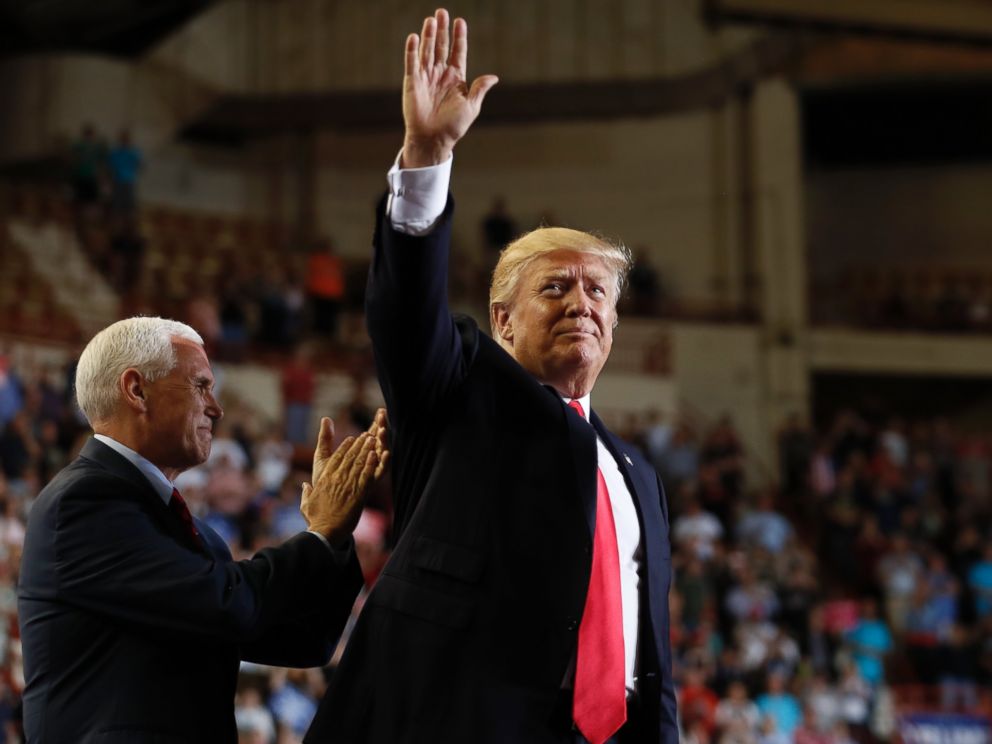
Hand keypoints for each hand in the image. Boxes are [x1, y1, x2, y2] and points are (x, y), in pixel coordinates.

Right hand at [301, 409, 388, 547]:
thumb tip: (304, 485)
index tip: (351, 439)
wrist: (325, 532)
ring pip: (358, 463)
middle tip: (366, 435)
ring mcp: (347, 485)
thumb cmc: (315, 520)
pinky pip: (366, 475)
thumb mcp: (306, 505)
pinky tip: (376, 455)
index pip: (335, 458)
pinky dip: (371, 464)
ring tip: (373, 439)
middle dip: (358, 444)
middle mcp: (336, 479)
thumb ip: (306, 493)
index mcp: (324, 480)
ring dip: (366, 449)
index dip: (344, 447)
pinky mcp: (358, 494)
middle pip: (349, 457)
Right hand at [401, 8, 497, 167]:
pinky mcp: (412, 83)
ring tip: (431, 20)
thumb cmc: (453, 126)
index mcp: (456, 79)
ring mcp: (426, 77)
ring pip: (427, 51)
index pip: (458, 52)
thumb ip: (479, 89)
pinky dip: (412, 50)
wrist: (433, 139)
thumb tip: (493, 77)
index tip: (460, 21)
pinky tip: (414, 37)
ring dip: (429, 35)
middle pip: (442, 46)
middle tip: (442, 12)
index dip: (459, 37)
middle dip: (442, 30)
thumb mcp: (471, 107)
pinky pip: (412, 63)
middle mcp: (440, 74)